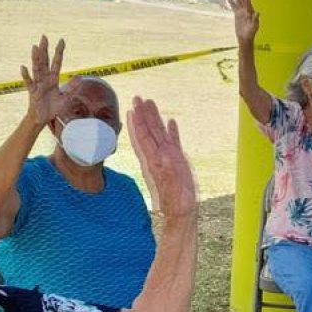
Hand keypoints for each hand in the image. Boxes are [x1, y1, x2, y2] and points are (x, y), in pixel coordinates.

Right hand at [20, 35, 76, 127]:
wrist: (42, 119)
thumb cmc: (52, 108)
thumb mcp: (65, 99)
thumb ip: (72, 88)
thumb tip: (80, 77)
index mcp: (53, 79)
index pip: (56, 63)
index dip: (59, 52)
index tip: (61, 40)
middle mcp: (45, 79)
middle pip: (45, 62)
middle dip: (45, 50)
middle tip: (44, 37)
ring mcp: (38, 84)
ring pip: (37, 69)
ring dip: (36, 58)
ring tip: (35, 47)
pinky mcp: (33, 92)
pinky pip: (29, 82)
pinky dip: (26, 75)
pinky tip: (23, 67)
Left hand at [127, 97, 195, 218]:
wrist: (179, 214)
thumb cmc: (175, 202)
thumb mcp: (171, 186)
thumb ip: (168, 170)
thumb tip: (164, 155)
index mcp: (154, 161)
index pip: (144, 137)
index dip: (138, 122)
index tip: (132, 107)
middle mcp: (158, 157)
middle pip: (148, 131)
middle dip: (142, 114)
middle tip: (137, 97)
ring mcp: (167, 158)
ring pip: (159, 134)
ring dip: (154, 119)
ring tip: (151, 103)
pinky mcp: (177, 162)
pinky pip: (173, 142)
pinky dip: (171, 131)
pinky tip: (171, 122)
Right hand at [227, 0, 258, 44]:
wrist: (245, 38)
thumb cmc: (251, 33)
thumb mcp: (254, 28)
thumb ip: (255, 20)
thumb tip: (257, 13)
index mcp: (250, 13)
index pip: (248, 4)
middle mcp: (246, 10)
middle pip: (243, 0)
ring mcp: (241, 12)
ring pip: (239, 1)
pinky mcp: (237, 15)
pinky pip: (234, 7)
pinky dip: (231, 2)